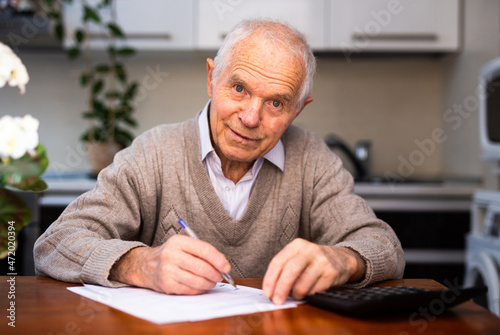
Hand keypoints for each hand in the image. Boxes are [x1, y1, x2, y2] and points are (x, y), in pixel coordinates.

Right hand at [109, 234, 230, 294]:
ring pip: (197, 281)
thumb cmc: (170, 255)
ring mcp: (168, 271)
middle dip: (216, 274)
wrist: (145, 265)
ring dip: (209, 283)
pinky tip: (201, 286)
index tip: (226, 266)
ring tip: (212, 281)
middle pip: (202, 267)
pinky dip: (200, 289)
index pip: (204, 250)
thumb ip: (202, 252)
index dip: (218, 259)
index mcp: (178, 241)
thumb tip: (223, 263)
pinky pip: (190, 290)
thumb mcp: (183, 246)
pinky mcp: (167, 285)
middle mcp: (171, 255)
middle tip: (220, 276)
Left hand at [262, 238, 364, 304]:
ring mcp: (322, 261)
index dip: (270, 279)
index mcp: (297, 245)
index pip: (278, 262)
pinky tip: (307, 294)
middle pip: (290, 271)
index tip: (267, 293)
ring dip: (296, 295)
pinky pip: (314, 291)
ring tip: (296, 295)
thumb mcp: (299, 256)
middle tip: (277, 300)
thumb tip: (271, 289)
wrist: (342, 258)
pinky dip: (308, 296)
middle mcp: (309, 250)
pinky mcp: (331, 273)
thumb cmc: (314, 260)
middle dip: (280, 289)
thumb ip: (285, 268)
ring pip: (302, 284)